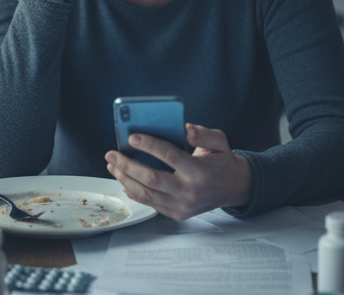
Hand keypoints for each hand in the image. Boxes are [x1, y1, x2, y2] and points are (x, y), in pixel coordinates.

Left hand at [105, 123, 253, 220]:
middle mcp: (190, 191)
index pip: (170, 156)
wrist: (232, 188)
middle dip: (127, 165)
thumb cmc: (222, 161)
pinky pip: (150, 203)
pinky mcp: (176, 214)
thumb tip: (184, 128)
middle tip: (112, 154)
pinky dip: (134, 192)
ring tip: (113, 166)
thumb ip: (203, 134)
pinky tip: (124, 180)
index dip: (149, 146)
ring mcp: (182, 206)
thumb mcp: (221, 142)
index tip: (132, 137)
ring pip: (146, 194)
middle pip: (151, 178)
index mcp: (200, 170)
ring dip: (125, 179)